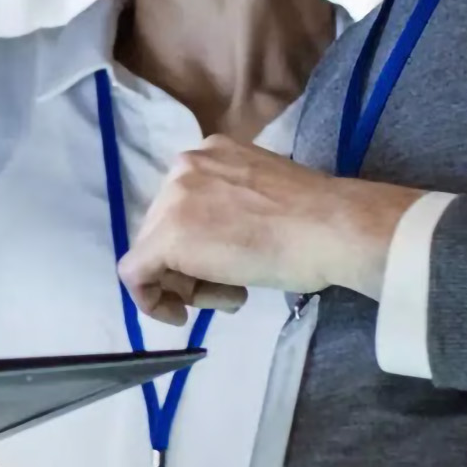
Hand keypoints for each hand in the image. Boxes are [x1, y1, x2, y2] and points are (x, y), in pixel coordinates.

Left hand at [117, 136, 423, 324]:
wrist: (331, 228)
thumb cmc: (315, 221)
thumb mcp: (262, 197)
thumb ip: (231, 206)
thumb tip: (217, 238)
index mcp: (210, 152)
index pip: (184, 205)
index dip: (199, 245)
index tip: (225, 268)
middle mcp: (184, 166)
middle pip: (164, 227)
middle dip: (190, 266)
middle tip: (229, 290)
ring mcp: (172, 197)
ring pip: (153, 251)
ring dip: (188, 283)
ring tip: (233, 296)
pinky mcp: (167, 236)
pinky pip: (135, 273)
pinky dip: (150, 299)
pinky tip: (179, 314)